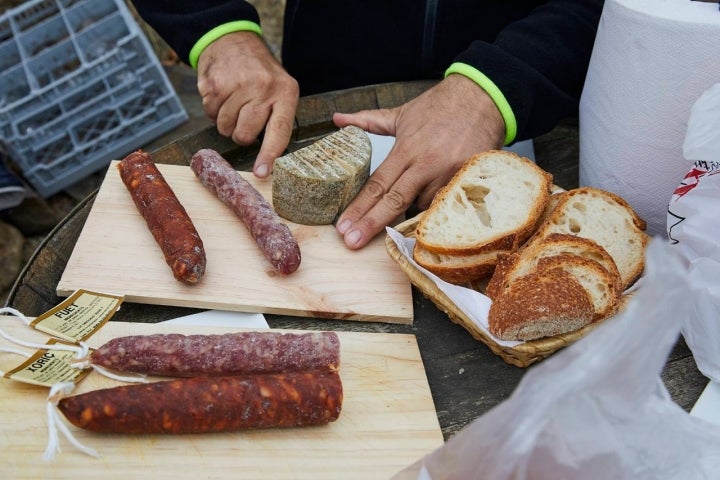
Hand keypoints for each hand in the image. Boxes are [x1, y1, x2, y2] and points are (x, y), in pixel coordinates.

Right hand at [196, 31, 298, 177]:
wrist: (232, 40)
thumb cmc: (259, 73)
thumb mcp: (280, 89)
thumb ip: (277, 118)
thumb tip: (269, 160)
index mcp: (286, 93)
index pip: (279, 132)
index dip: (269, 155)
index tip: (261, 173)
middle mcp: (263, 89)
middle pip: (245, 135)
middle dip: (240, 134)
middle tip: (243, 116)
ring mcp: (238, 86)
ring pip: (224, 128)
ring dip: (225, 121)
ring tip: (233, 101)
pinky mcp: (215, 84)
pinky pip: (209, 114)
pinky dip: (213, 109)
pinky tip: (222, 94)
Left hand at [333, 74, 505, 248]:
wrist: (483, 97)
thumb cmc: (440, 106)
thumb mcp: (401, 114)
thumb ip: (368, 121)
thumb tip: (337, 118)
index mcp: (406, 149)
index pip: (377, 184)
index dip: (359, 207)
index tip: (342, 226)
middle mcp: (426, 164)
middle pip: (394, 201)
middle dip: (371, 223)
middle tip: (351, 242)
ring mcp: (449, 174)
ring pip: (423, 207)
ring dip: (410, 214)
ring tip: (400, 218)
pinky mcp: (468, 179)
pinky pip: (446, 205)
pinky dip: (433, 211)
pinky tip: (425, 220)